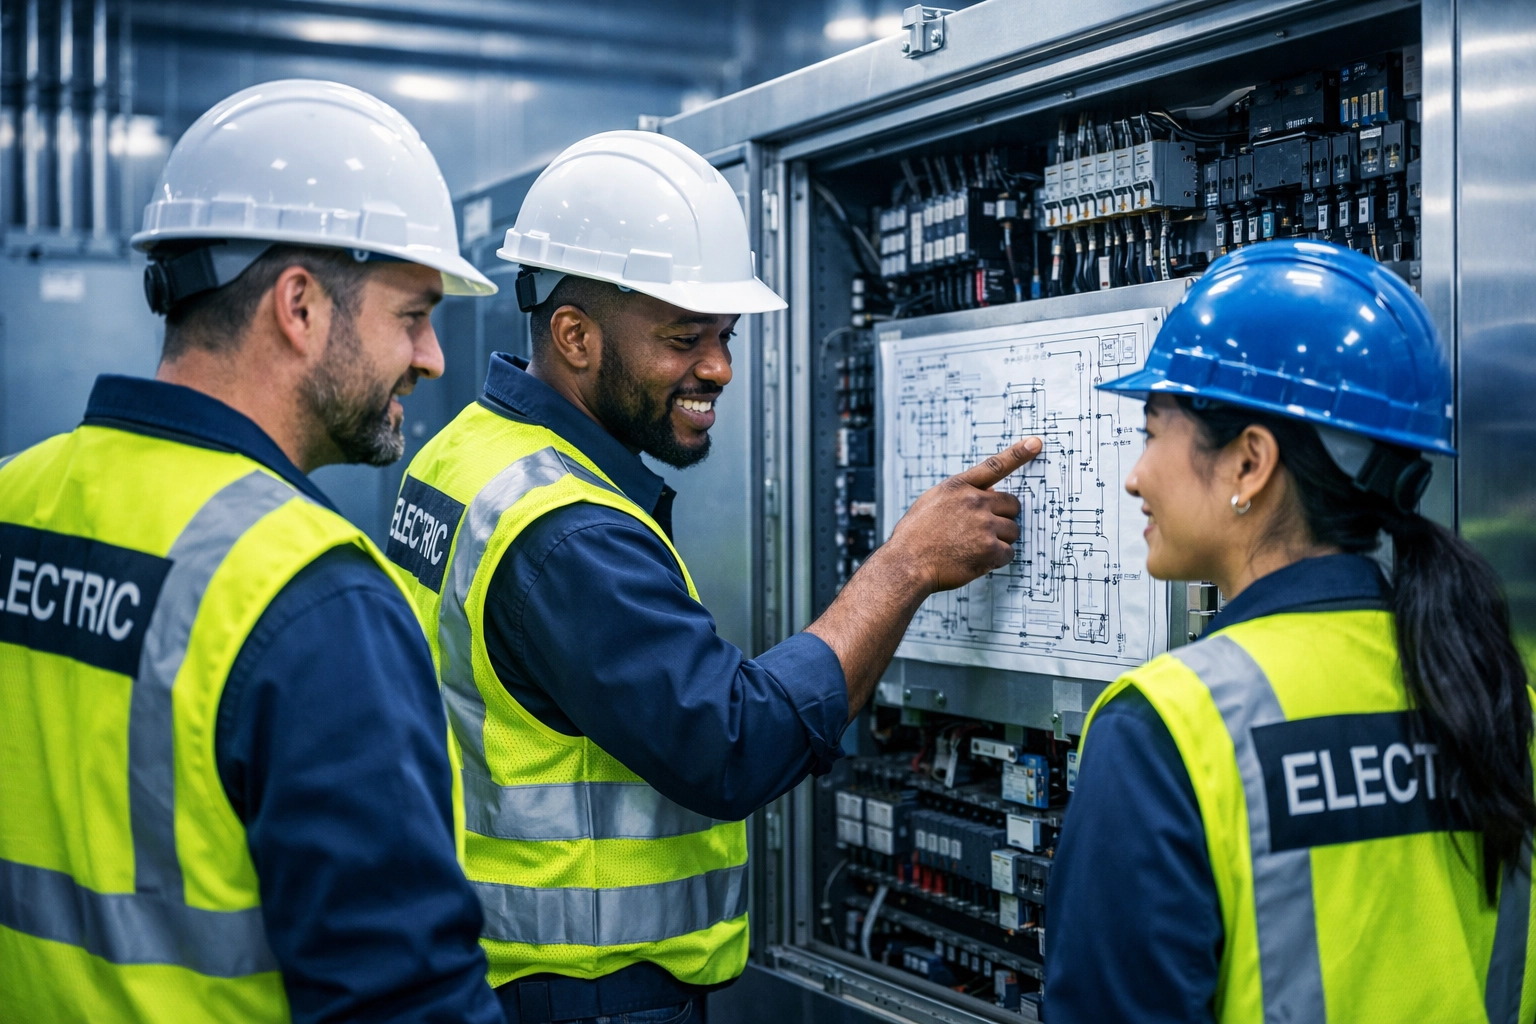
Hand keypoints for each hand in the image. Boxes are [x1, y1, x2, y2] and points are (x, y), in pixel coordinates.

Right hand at [885, 437, 1040, 593]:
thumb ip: (959, 495)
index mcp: (958, 487)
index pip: (994, 465)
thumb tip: (986, 493)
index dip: (1018, 454)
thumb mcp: (932, 502)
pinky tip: (976, 560)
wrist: (907, 563)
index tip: (1035, 443)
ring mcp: (984, 525)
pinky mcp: (990, 549)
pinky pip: (1009, 553)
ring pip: (1013, 530)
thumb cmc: (914, 536)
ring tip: (974, 547)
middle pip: (1012, 505)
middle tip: (985, 531)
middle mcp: (974, 502)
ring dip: (1000, 540)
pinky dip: (997, 560)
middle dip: (1004, 518)